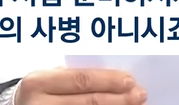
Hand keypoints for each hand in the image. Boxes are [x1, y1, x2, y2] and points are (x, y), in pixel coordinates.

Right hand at [15, 68, 146, 104]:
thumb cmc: (39, 91)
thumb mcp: (50, 78)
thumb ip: (74, 77)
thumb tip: (114, 79)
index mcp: (38, 82)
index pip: (81, 80)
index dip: (108, 81)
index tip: (130, 80)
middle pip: (88, 103)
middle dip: (118, 99)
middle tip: (140, 95)